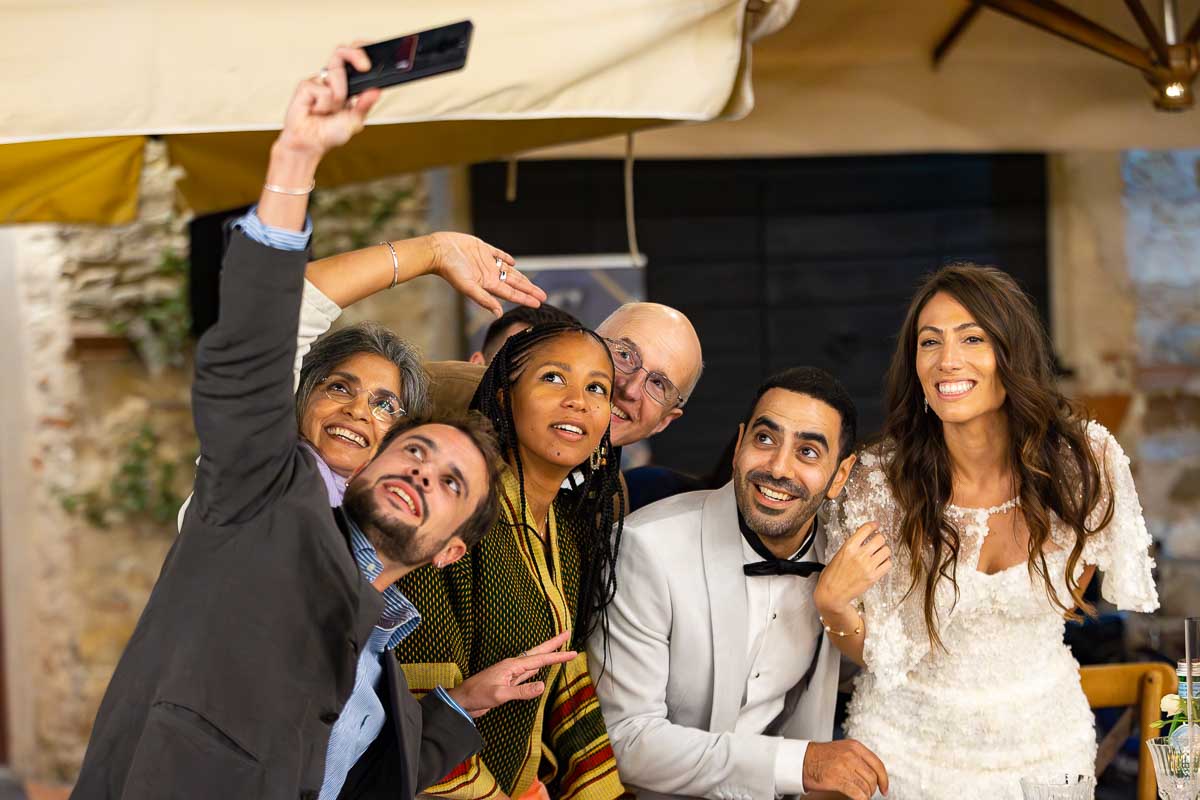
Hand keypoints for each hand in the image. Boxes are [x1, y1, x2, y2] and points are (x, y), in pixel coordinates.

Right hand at [275, 45, 381, 159]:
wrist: (309, 144)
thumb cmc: (329, 132)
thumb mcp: (355, 120)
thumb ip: (365, 104)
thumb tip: (376, 90)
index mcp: (345, 84)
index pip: (353, 60)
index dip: (362, 50)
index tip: (376, 53)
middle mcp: (331, 79)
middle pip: (342, 53)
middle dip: (355, 54)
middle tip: (365, 66)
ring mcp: (318, 81)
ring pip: (336, 75)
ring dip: (338, 97)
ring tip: (329, 111)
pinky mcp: (305, 86)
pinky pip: (323, 90)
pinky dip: (323, 105)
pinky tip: (316, 111)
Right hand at [426, 232, 546, 316]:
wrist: (439, 250)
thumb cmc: (451, 270)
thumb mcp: (468, 287)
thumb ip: (484, 299)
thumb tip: (498, 314)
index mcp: (488, 284)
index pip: (512, 293)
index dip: (526, 298)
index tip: (539, 302)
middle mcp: (489, 275)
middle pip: (514, 284)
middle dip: (529, 290)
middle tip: (543, 296)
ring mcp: (487, 262)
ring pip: (509, 271)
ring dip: (521, 277)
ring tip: (531, 284)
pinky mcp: (482, 249)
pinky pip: (498, 254)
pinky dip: (506, 258)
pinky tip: (513, 263)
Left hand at [446, 631, 575, 716]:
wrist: (463, 701)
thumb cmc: (477, 695)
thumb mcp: (500, 695)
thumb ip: (521, 691)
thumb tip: (542, 685)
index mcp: (512, 665)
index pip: (540, 659)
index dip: (557, 656)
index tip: (572, 652)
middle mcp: (513, 666)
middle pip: (537, 652)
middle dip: (553, 644)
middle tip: (567, 633)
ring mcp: (511, 673)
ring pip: (533, 661)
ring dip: (546, 654)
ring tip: (558, 647)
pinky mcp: (508, 682)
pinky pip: (527, 672)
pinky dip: (537, 667)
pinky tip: (540, 667)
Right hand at [802, 740, 888, 799]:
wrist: (801, 760)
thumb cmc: (820, 757)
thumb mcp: (842, 749)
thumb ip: (858, 757)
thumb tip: (873, 772)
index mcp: (854, 746)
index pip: (877, 764)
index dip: (884, 779)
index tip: (884, 788)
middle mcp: (851, 755)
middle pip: (873, 777)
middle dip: (872, 789)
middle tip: (867, 794)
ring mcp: (844, 766)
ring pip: (866, 786)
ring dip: (865, 795)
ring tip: (860, 796)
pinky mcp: (838, 779)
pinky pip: (857, 794)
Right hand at [814, 522, 889, 614]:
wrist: (832, 594)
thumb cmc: (832, 576)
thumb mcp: (838, 554)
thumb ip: (851, 545)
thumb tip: (862, 536)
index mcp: (848, 547)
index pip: (865, 530)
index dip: (873, 525)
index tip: (876, 525)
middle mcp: (859, 555)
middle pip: (880, 538)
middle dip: (880, 538)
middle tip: (878, 541)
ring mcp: (868, 566)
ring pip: (886, 550)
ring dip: (884, 550)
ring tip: (879, 553)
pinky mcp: (873, 577)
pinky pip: (888, 564)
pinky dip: (886, 562)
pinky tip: (880, 563)